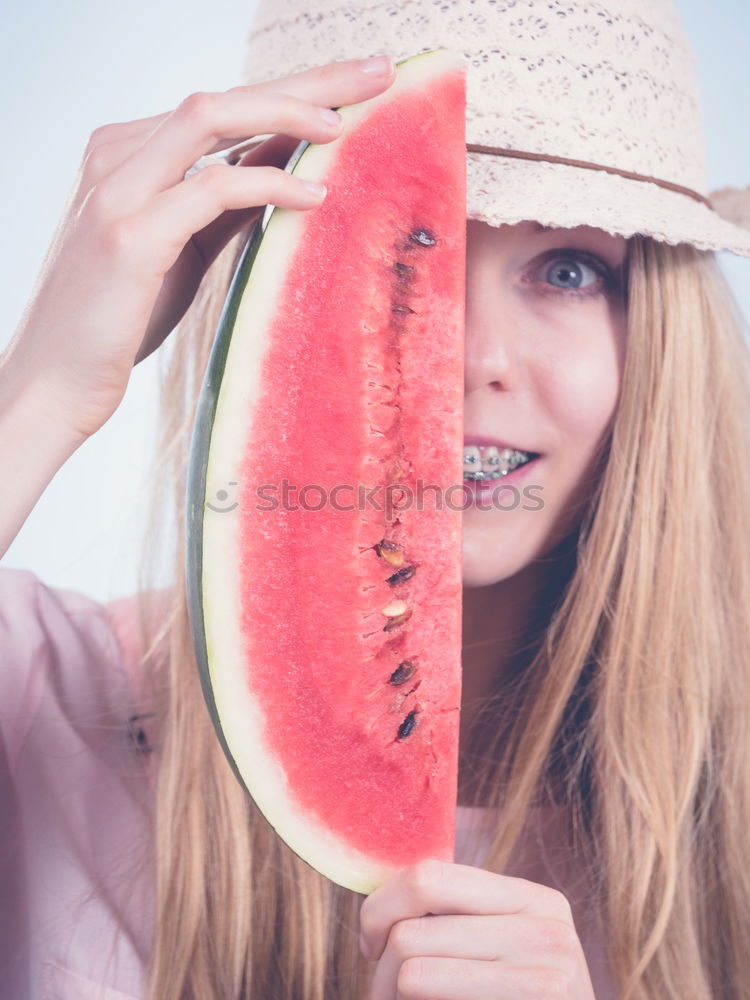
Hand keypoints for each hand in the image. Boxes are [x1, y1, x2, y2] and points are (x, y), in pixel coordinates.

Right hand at [5, 55, 395, 443]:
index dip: (293, 90)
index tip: (357, 85)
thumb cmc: (119, 318)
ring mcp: (117, 189)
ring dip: (290, 112)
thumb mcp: (181, 249)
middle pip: (225, 97)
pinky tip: (314, 195)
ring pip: (212, 118)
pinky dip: (269, 185)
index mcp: (129, 154)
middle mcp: (117, 155)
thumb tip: (289, 177)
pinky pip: (211, 189)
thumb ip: (224, 208)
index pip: (223, 108)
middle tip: (378, 71)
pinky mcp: (128, 234)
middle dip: (309, 80)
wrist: (55, 381)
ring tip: (350, 125)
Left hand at [359, 860, 595, 998]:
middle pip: (412, 930)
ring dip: (391, 994)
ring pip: (412, 974)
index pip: (429, 877)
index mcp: (533, 898)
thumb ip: (459, 913)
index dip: (382, 907)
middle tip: (384, 987)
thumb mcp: (504, 942)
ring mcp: (544, 980)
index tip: (373, 940)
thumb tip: (379, 897)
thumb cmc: (517, 998)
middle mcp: (546, 933)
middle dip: (381, 963)